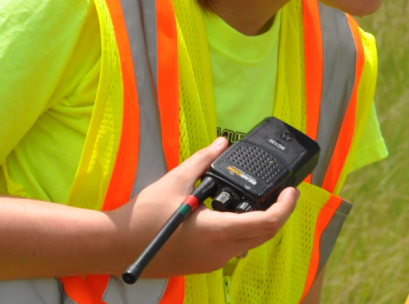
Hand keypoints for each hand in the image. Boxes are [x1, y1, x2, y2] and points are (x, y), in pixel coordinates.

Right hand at [108, 137, 298, 276]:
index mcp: (217, 232)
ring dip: (260, 224)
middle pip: (264, 235)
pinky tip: (231, 214)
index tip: (291, 191)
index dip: (286, 207)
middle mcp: (219, 252)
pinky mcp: (204, 265)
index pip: (267, 223)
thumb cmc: (144, 216)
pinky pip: (233, 249)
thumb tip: (220, 143)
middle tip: (280, 193)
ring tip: (256, 200)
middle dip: (278, 213)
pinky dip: (242, 232)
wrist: (117, 246)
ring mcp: (212, 262)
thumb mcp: (176, 180)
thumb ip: (203, 160)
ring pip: (250, 243)